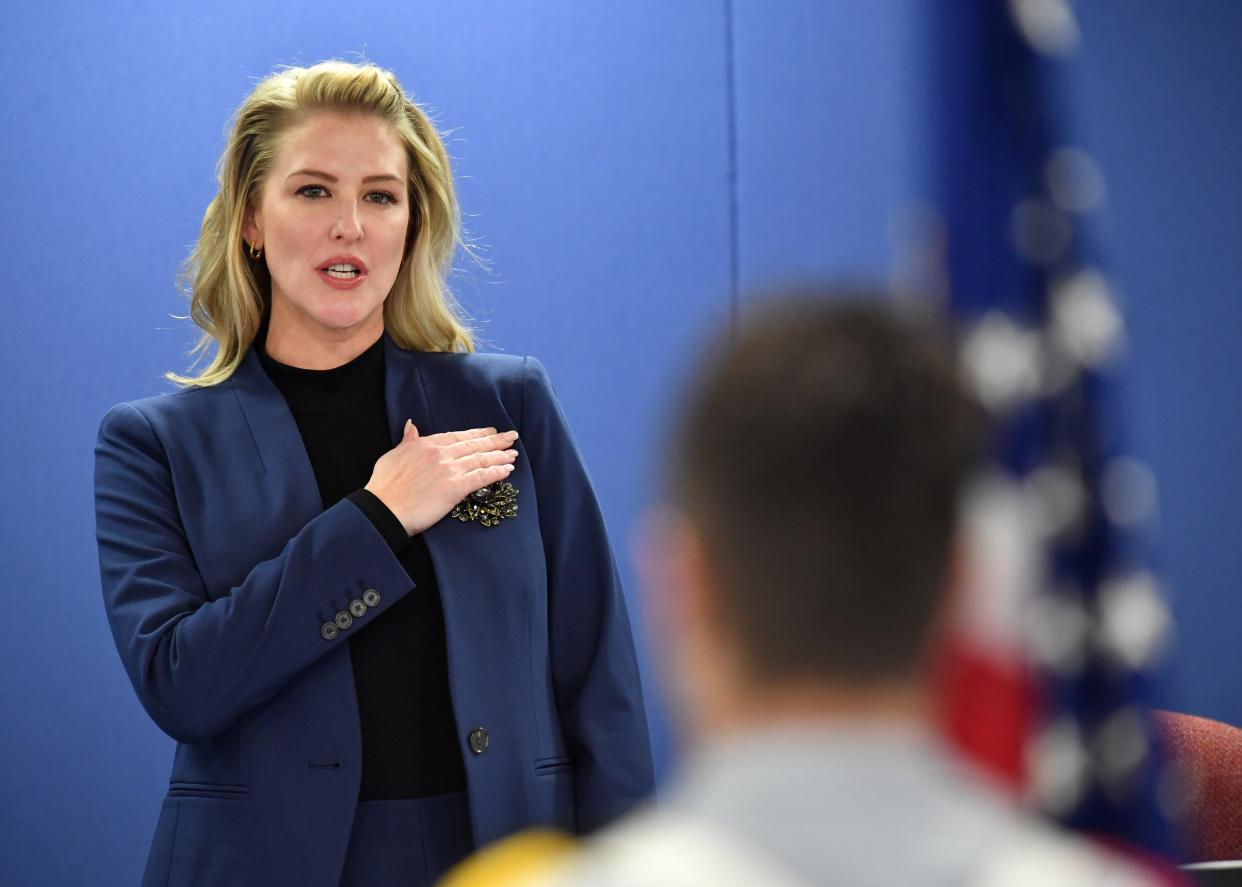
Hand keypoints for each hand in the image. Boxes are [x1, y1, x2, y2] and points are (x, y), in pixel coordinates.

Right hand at [365, 421, 518, 535]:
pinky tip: (508, 470)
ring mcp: (450, 470)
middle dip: (495, 440)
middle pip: (474, 445)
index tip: (490, 431)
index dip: (477, 434)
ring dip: (500, 456)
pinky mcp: (455, 488)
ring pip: (481, 459)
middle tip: (511, 437)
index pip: (458, 436)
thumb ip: (407, 441)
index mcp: (427, 444)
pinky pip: (481, 477)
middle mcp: (441, 454)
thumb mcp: (393, 455)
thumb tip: (411, 426)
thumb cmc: (384, 485)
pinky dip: (496, 472)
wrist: (384, 507)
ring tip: (513, 453)